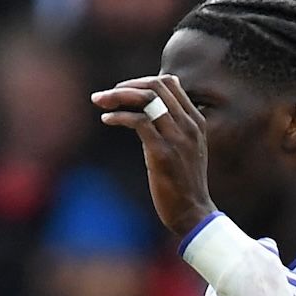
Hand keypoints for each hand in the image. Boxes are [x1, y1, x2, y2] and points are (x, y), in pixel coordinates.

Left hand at [92, 74, 215, 235]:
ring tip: (100, 102)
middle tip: (104, 96)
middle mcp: (189, 125)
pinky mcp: (163, 153)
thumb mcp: (185, 147)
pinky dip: (119, 116)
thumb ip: (175, 124)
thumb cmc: (184, 181)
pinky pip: (139, 121)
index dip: (140, 81)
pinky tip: (107, 120)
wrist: (192, 213)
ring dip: (117, 96)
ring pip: (146, 99)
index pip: (168, 83)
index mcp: (195, 121)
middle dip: (125, 86)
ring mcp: (178, 138)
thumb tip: (156, 105)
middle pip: (156, 86)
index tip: (122, 92)